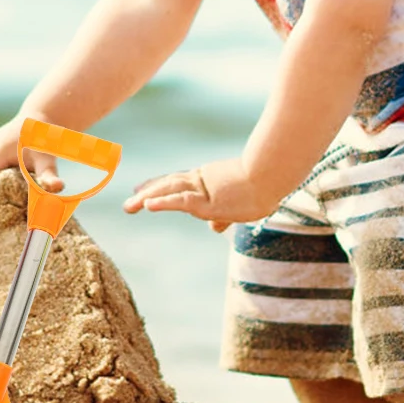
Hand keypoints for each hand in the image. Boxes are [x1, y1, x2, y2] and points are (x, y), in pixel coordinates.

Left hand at [121, 156, 272, 232]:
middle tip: (129, 203)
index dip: (160, 187)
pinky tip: (147, 204)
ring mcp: (205, 189)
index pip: (179, 183)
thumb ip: (224, 216)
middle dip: (148, 193)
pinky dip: (163, 202)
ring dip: (147, 198)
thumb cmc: (264, 186)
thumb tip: (214, 228)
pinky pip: (181, 200)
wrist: (274, 173)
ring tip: (130, 206)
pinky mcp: (209, 200)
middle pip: (169, 185)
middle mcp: (202, 181)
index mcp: (209, 180)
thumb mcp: (242, 204)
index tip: (143, 191)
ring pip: (170, 190)